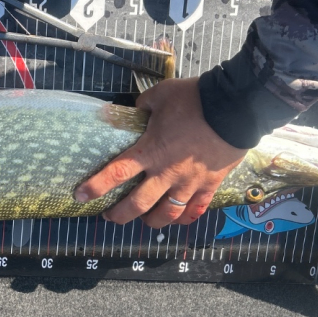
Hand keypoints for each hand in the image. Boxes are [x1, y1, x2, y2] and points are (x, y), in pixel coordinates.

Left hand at [74, 77, 246, 228]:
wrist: (236, 107)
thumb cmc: (195, 99)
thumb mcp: (161, 95)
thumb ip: (143, 107)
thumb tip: (133, 112)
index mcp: (151, 150)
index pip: (116, 173)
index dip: (96, 187)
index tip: (81, 196)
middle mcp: (167, 172)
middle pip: (137, 205)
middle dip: (118, 215)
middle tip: (109, 216)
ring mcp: (189, 182)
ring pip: (166, 215)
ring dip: (151, 221)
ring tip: (144, 220)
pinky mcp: (210, 185)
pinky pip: (195, 210)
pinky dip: (184, 218)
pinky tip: (177, 219)